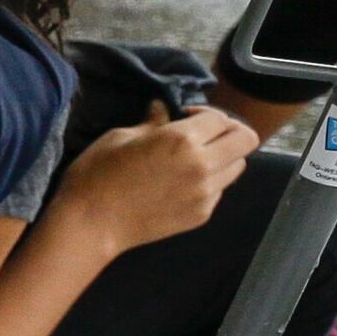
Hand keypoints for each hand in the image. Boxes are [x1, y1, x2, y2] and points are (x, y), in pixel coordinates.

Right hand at [54, 101, 258, 255]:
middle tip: (204, 136)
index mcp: (182, 140)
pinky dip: (209, 182)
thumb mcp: (119, 137)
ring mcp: (206, 193)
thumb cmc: (96, 175)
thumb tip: (164, 110)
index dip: (205, 113)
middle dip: (228, 132)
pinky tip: (180, 185)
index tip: (185, 118)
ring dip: (222, 158)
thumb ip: (152, 123)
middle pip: (246, 140)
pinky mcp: (202, 214)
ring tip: (194, 161)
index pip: (220, 118)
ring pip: (238, 166)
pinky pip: (219, 190)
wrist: (90, 225)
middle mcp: (203, 165)